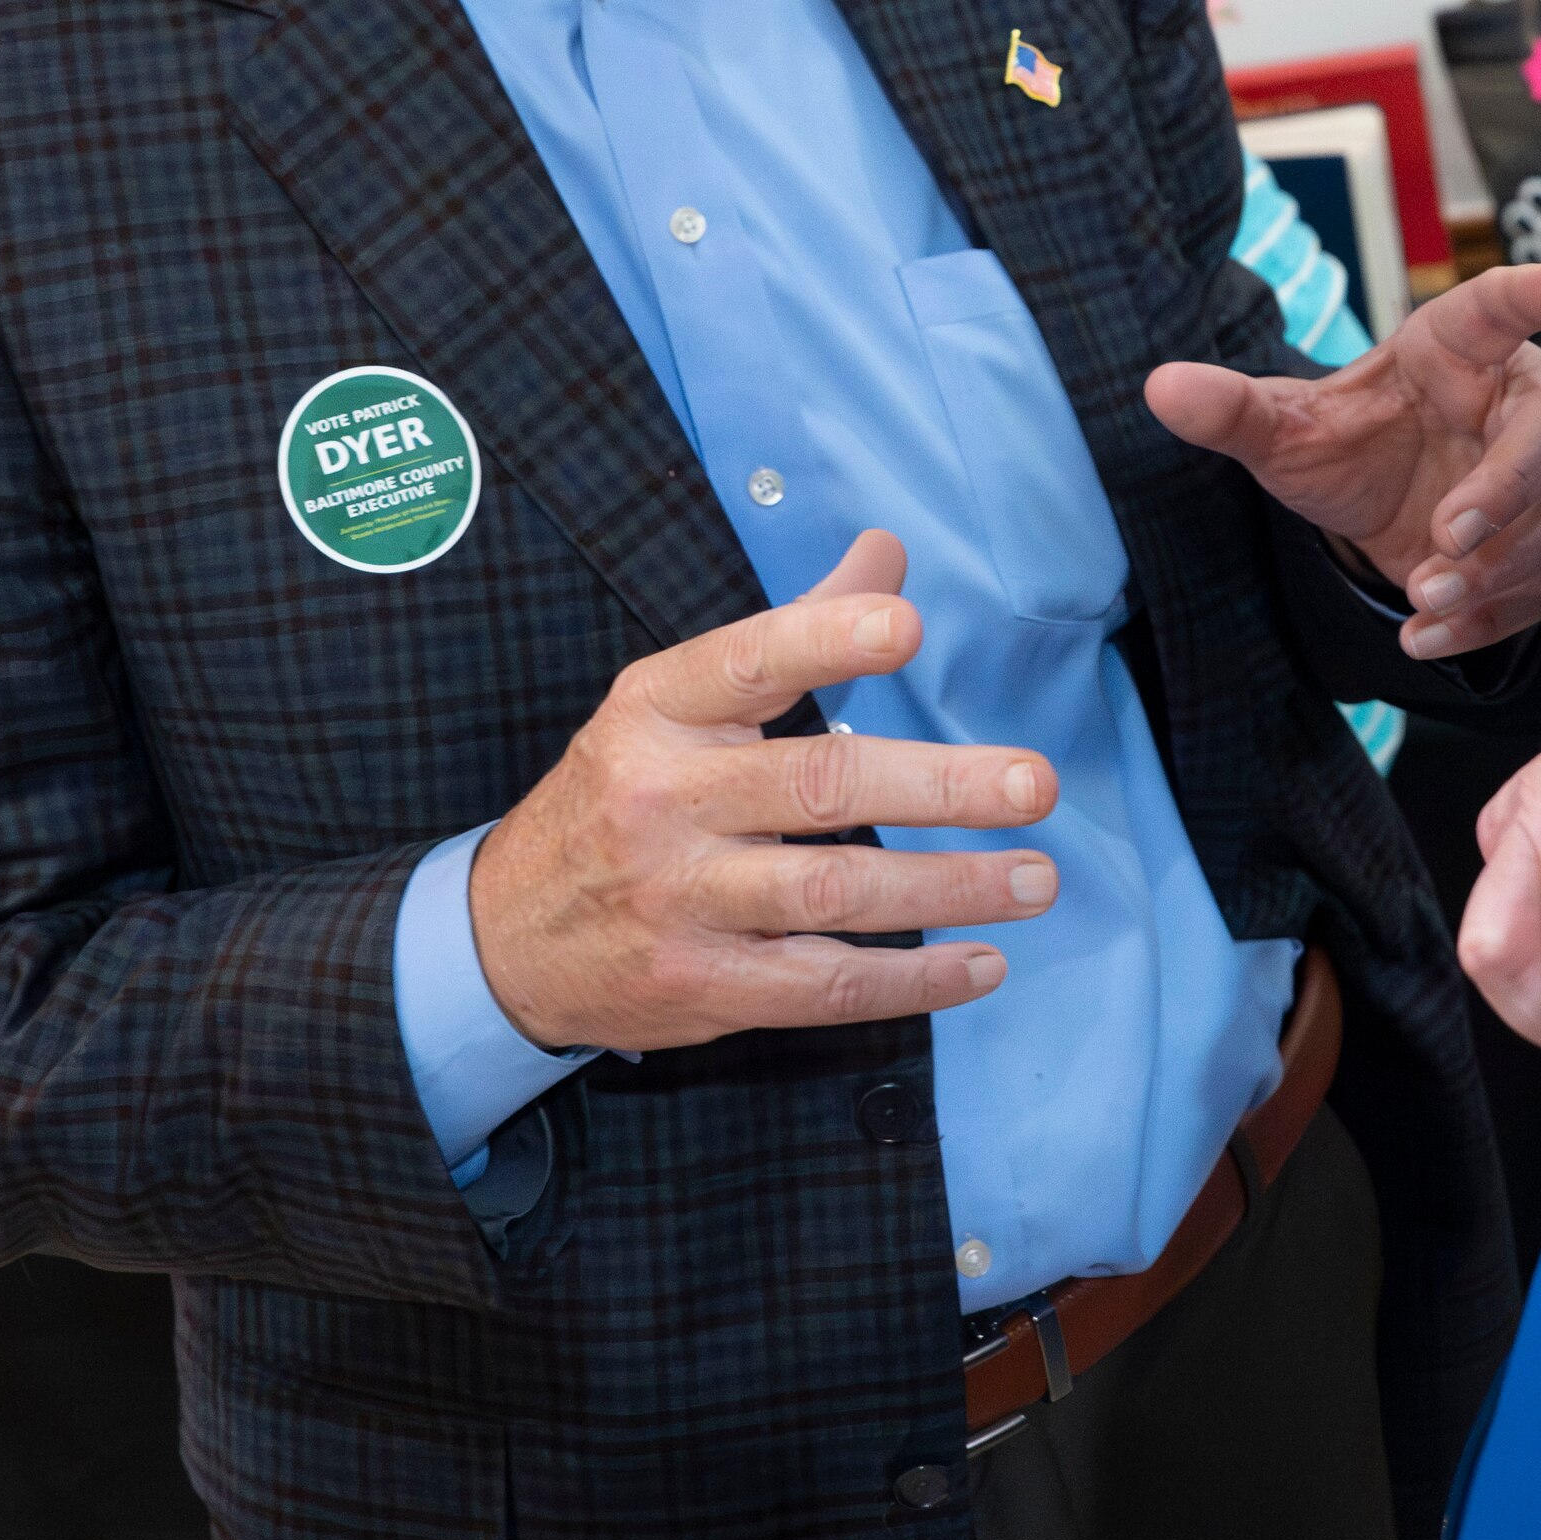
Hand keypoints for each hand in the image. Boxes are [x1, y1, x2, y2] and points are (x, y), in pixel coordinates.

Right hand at [471, 534, 1062, 1053]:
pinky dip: (913, 980)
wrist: (505, 935)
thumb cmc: (619, 796)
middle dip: (938, 786)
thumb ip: (792, 631)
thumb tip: (889, 555)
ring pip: (834, 892)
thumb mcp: (674, 701)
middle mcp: (665, 798)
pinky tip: (980, 962)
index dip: (828, 638)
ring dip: (950, 888)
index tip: (907, 625)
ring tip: (1036, 878)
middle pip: (818, 785)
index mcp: (658, 709)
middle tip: (1032, 783)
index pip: (748, 659)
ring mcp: (680, 898)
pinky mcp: (701, 984)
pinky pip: (824, 984)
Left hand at [1144, 263, 1540, 654]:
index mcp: (1459, 348)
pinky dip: (1495, 615)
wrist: (1381, 509)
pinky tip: (1432, 635)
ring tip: (1426, 597)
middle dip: (1508, 489)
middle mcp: (1521, 399)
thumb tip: (1159, 388)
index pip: (1496, 309)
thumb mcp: (1287, 430)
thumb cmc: (1351, 443)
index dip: (1529, 293)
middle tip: (1448, 537)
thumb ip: (1232, 410)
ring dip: (1504, 565)